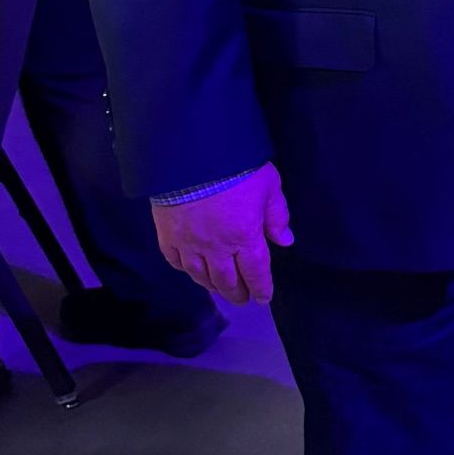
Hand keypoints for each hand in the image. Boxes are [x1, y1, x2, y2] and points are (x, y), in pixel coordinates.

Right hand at [152, 163, 293, 304]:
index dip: (261, 287)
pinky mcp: (167, 237)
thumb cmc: (237, 167)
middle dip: (238, 293)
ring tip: (222, 290)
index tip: (264, 298)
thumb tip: (285, 241)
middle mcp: (217, 247)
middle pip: (227, 280)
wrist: (191, 156)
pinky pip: (176, 262)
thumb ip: (277, 215)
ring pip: (201, 276)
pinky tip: (194, 272)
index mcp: (245, 236)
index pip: (255, 271)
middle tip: (243, 299)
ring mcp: (189, 245)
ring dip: (214, 287)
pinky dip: (187, 271)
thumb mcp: (269, 185)